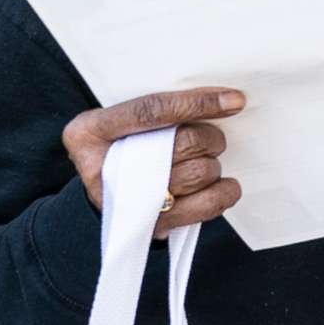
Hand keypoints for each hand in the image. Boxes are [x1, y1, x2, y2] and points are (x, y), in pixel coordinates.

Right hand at [61, 87, 244, 238]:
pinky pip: (208, 204)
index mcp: (89, 132)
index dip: (197, 103)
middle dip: (209, 138)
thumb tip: (226, 100)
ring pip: (199, 172)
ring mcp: (129, 202)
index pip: (152, 111)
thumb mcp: (120, 118)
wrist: (104, 193)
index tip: (234, 101)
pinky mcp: (153, 225)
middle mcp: (103, 169)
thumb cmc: (121, 145)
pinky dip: (224, 190)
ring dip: (212, 164)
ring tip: (201, 162)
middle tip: (210, 139)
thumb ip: (159, 108)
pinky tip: (218, 183)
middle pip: (183, 143)